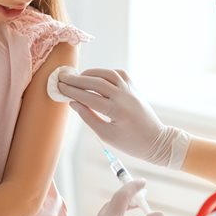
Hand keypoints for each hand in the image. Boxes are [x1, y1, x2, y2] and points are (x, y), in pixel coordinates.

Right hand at [58, 68, 189, 167]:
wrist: (156, 140)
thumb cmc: (130, 142)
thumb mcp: (106, 135)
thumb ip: (88, 117)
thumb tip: (73, 103)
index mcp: (116, 111)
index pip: (89, 97)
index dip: (72, 91)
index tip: (59, 87)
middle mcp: (124, 96)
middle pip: (96, 82)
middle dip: (77, 80)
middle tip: (62, 78)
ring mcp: (131, 90)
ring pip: (107, 74)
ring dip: (90, 73)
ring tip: (76, 77)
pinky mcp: (134, 87)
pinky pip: (118, 74)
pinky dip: (105, 72)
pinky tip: (95, 76)